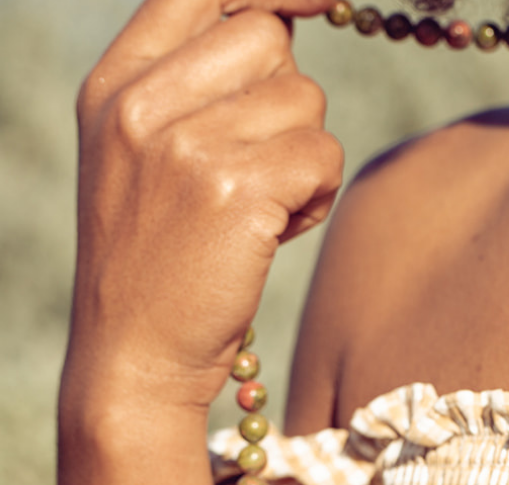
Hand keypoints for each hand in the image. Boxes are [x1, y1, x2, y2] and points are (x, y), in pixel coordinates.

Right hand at [67, 0, 344, 408]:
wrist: (135, 357)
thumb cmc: (156, 264)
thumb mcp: (143, 158)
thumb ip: (192, 89)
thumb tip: (280, 31)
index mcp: (115, 84)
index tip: (324, 1)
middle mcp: (142, 102)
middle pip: (269, 40)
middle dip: (289, 103)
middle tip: (264, 167)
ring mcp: (186, 144)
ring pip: (306, 102)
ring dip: (306, 159)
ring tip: (261, 210)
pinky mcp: (235, 190)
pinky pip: (323, 156)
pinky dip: (317, 197)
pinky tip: (276, 232)